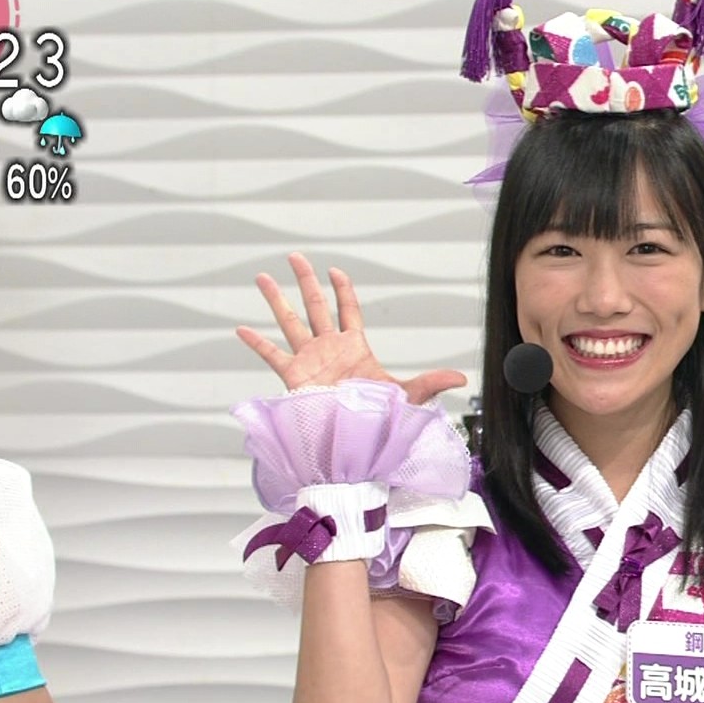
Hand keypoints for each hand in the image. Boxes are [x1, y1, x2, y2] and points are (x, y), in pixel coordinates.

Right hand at [237, 253, 465, 404]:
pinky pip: (272, 356)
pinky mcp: (292, 378)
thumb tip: (463, 379)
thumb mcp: (407, 397)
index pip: (348, 310)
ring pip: (289, 322)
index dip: (343, 290)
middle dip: (305, 280)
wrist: (353, 446)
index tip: (335, 270)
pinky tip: (240, 328)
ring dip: (275, 300)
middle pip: (315, 306)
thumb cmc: (379, 423)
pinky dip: (256, 343)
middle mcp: (328, 349)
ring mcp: (308, 361)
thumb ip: (431, 383)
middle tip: (295, 257)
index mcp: (354, 348)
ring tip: (260, 277)